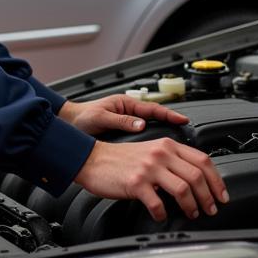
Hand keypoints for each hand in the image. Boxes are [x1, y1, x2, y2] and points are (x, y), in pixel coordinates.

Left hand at [58, 95, 188, 136]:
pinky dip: (152, 143)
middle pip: (157, 117)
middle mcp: (129, 112)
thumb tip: (140, 125)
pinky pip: (143, 137)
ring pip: (151, 128)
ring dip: (163, 136)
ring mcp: (128, 121)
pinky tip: (158, 153)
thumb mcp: (100, 118)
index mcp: (126, 104)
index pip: (153, 108)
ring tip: (178, 145)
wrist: (69, 124)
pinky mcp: (124, 133)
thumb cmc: (82, 118)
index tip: (183, 120)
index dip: (170, 115)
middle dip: (172, 124)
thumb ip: (120, 121)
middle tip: (188, 132)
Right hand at [73, 137, 228, 222]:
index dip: (217, 180)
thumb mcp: (150, 150)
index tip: (221, 195)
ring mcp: (149, 168)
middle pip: (197, 176)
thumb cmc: (121, 158)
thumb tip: (194, 179)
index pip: (203, 160)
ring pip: (183, 189)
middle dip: (209, 197)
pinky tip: (161, 216)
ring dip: (192, 206)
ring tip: (191, 213)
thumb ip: (171, 159)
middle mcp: (161, 154)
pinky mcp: (136, 183)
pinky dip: (163, 214)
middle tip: (210, 209)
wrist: (93, 159)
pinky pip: (158, 203)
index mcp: (167, 145)